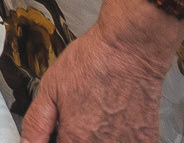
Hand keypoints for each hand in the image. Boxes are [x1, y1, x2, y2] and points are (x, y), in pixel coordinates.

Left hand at [20, 0, 183, 142]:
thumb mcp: (50, 88)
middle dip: (78, 137)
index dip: (58, 138)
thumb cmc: (93, 63)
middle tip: (81, 118)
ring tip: (99, 115)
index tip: (60, 129)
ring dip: (99, 137)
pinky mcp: (146, 140)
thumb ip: (36, 122)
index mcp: (75, 139)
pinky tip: (116, 119)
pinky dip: (120, 136)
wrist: (130, 50)